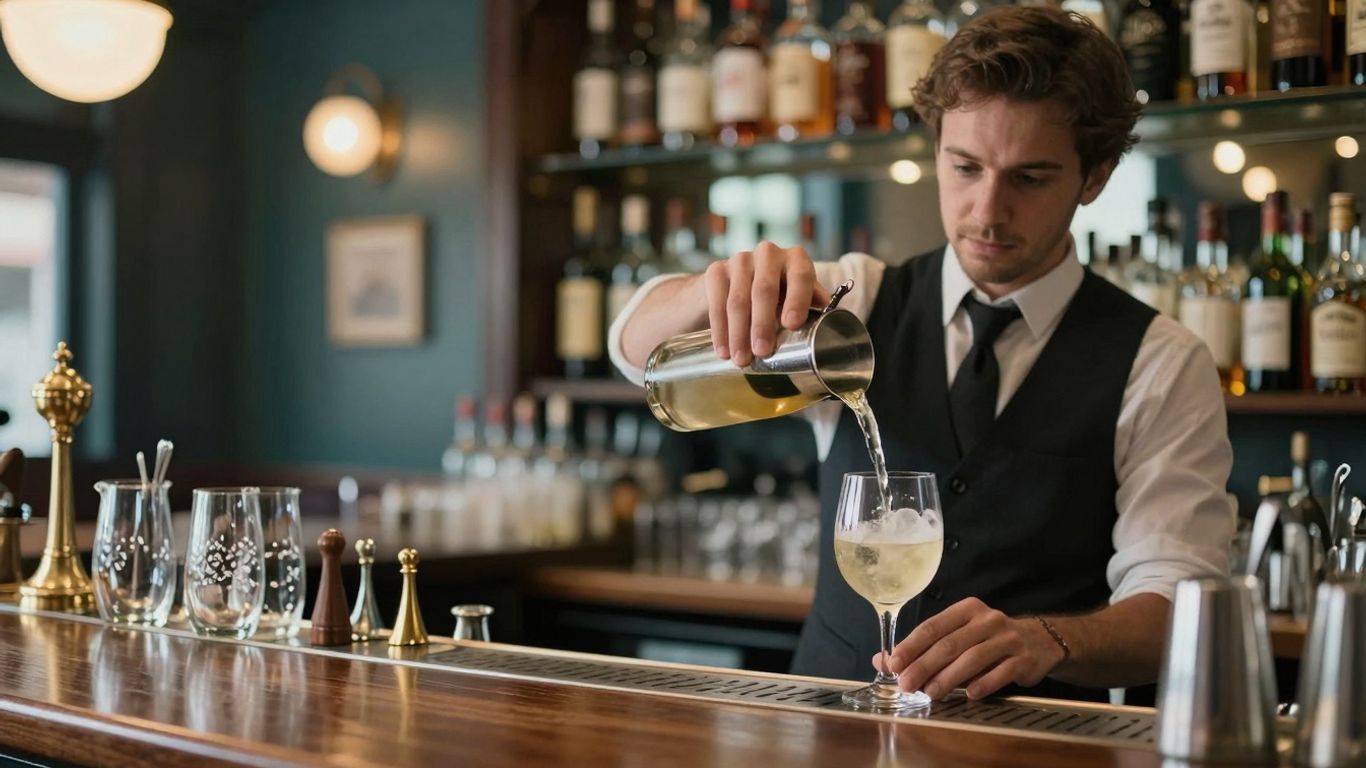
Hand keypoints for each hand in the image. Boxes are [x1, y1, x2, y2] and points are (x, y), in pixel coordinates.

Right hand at [704, 241, 830, 366]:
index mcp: (796, 259)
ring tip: (741, 359)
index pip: (800, 276)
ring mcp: (740, 259)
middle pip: (764, 289)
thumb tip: (832, 322)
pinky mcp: (716, 270)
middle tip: (762, 351)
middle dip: (762, 324)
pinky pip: (717, 302)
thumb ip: (813, 306)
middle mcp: (768, 253)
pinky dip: (720, 330)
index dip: (797, 299)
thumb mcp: (797, 298)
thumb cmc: (777, 296)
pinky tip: (723, 350)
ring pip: (738, 299)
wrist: (734, 287)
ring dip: (739, 333)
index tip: (791, 324)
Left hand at [874, 597, 1066, 700]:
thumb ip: (923, 648)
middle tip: (906, 684)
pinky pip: (1001, 672)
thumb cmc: (989, 640)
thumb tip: (883, 661)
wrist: (1040, 642)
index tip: (893, 664)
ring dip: (949, 678)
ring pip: (973, 658)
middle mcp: (987, 620)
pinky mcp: (1023, 658)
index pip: (932, 627)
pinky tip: (968, 695)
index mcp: (966, 610)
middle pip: (949, 644)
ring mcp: (1007, 638)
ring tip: (931, 693)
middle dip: (924, 665)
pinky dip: (983, 683)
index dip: (911, 646)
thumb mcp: (958, 636)